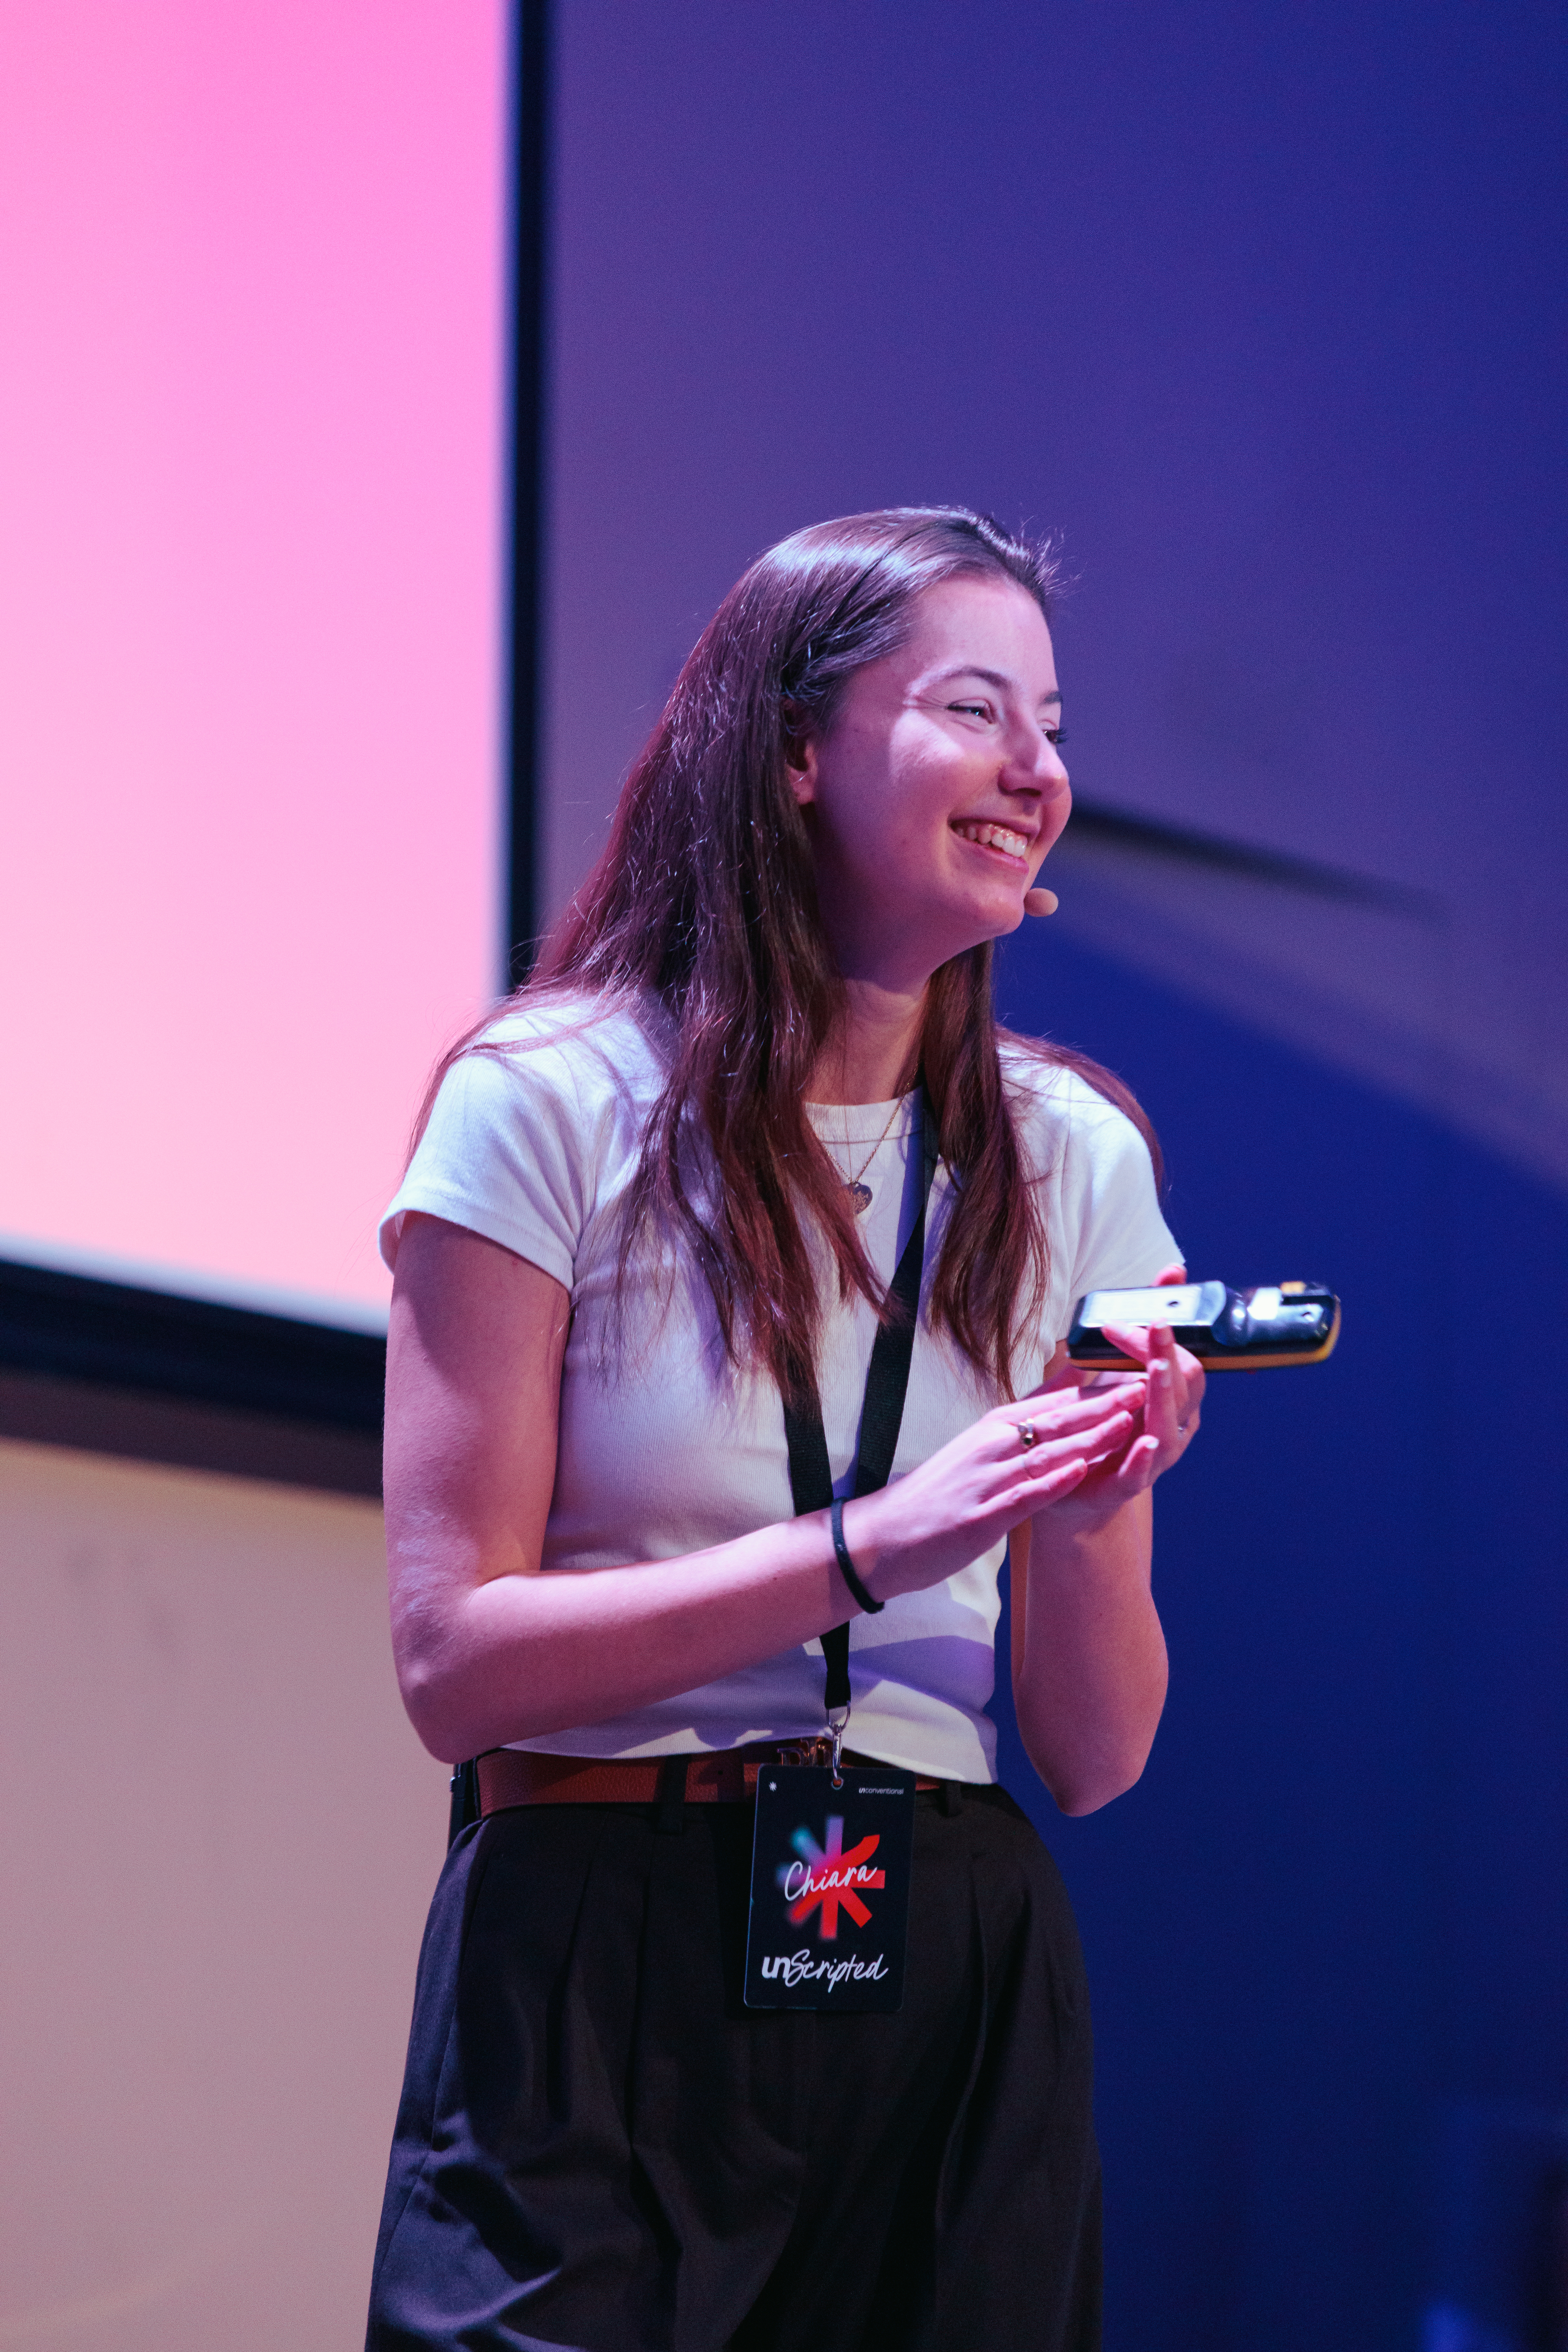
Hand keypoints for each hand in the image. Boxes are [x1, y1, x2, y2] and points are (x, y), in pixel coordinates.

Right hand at [844, 1374, 1147, 1601]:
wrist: (886, 1535)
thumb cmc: (939, 1492)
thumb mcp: (980, 1444)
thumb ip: (1024, 1418)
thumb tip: (1064, 1384)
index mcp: (995, 1428)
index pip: (1053, 1402)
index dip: (1097, 1389)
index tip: (1134, 1371)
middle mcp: (992, 1446)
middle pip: (1056, 1421)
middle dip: (1103, 1404)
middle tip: (1143, 1385)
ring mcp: (987, 1480)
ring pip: (1047, 1454)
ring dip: (1089, 1438)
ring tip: (1126, 1421)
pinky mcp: (982, 1515)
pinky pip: (1023, 1496)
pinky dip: (1052, 1482)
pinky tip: (1079, 1471)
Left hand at [1030, 1262, 1203, 1529]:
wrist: (1077, 1484)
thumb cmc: (1104, 1419)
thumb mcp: (1119, 1367)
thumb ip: (1145, 1324)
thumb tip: (1174, 1270)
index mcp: (1175, 1400)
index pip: (1185, 1361)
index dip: (1166, 1338)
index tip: (1142, 1317)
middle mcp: (1174, 1427)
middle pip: (1184, 1385)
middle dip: (1166, 1353)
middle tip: (1151, 1326)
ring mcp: (1155, 1458)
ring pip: (1168, 1425)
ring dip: (1163, 1394)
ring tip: (1157, 1369)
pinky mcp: (1128, 1484)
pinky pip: (1142, 1471)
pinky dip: (1145, 1456)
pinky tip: (1146, 1440)